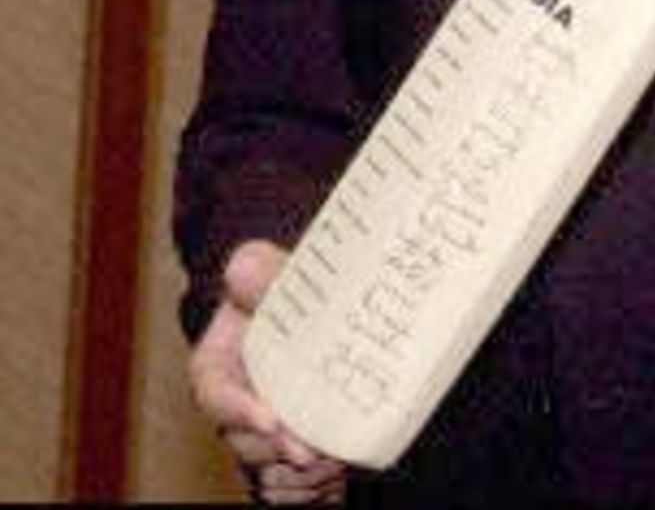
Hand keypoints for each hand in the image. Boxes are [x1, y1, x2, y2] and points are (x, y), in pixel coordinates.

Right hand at [190, 240, 346, 503]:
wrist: (323, 316)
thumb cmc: (289, 293)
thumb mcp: (274, 272)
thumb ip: (261, 270)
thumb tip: (240, 269)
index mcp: (219, 363)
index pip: (214, 392)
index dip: (239, 410)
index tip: (272, 420)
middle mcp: (236, 403)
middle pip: (245, 440)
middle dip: (279, 448)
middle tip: (316, 449)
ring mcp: (262, 431)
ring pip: (270, 470)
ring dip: (301, 473)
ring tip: (336, 458)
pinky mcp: (289, 453)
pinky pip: (291, 490)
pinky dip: (313, 489)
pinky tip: (336, 474)